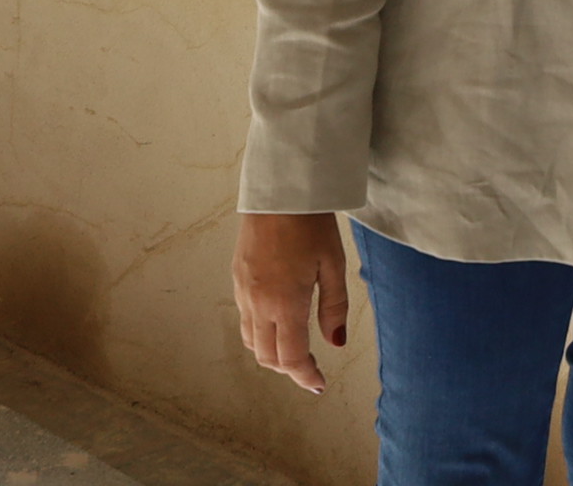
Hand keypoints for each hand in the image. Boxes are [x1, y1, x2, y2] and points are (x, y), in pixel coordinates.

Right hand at [233, 211, 350, 392]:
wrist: (279, 189)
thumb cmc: (311, 223)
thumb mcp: (333, 264)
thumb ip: (334, 307)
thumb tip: (335, 343)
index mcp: (285, 303)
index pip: (290, 357)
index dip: (305, 376)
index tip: (318, 384)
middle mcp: (258, 302)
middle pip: (266, 357)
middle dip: (288, 368)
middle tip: (310, 366)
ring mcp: (243, 291)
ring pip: (251, 341)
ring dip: (271, 352)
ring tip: (294, 346)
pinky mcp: (236, 278)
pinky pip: (245, 318)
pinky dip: (260, 331)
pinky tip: (278, 320)